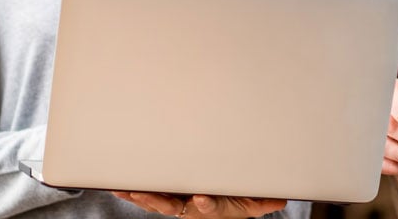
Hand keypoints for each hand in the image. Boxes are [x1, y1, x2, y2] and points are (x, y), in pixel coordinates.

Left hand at [111, 191, 286, 217]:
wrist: (223, 210)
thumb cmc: (235, 202)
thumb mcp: (253, 204)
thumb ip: (264, 202)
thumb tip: (280, 197)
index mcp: (213, 207)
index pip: (210, 205)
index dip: (205, 203)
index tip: (202, 198)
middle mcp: (191, 208)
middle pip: (174, 207)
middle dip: (159, 201)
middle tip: (146, 194)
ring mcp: (176, 205)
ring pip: (156, 203)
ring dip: (140, 197)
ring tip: (126, 190)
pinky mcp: (165, 198)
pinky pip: (146, 197)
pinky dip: (132, 193)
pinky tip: (118, 187)